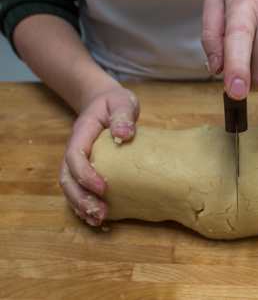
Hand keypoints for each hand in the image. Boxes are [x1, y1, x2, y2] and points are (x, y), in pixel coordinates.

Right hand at [59, 86, 139, 225]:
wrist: (106, 103)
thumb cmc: (115, 103)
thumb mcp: (122, 102)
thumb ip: (123, 115)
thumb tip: (124, 134)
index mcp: (82, 133)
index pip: (75, 156)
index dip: (85, 174)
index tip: (103, 187)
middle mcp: (75, 149)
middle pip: (67, 178)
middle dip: (81, 198)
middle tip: (101, 213)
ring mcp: (79, 161)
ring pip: (70, 187)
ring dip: (82, 206)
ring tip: (100, 220)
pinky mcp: (86, 170)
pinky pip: (79, 190)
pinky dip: (85, 205)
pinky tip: (98, 218)